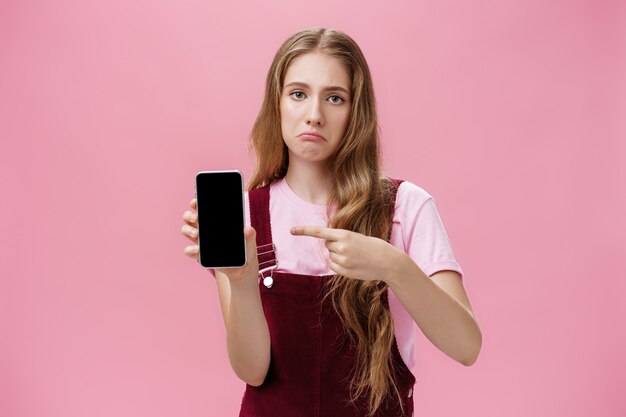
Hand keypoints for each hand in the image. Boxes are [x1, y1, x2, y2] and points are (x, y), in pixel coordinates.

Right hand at [181, 197, 258, 281]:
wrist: (242, 270)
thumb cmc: (245, 252)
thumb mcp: (250, 244)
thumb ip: (250, 237)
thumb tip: (248, 229)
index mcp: (217, 222)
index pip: (203, 208)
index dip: (197, 203)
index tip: (196, 201)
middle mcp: (206, 229)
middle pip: (190, 217)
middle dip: (189, 215)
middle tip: (196, 218)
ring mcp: (201, 241)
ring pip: (186, 230)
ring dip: (188, 230)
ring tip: (196, 234)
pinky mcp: (200, 255)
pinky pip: (189, 251)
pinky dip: (191, 250)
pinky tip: (197, 251)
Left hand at [290, 226, 404, 282]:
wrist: (388, 262)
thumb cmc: (374, 246)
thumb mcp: (357, 237)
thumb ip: (341, 239)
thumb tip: (328, 246)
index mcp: (344, 235)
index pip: (320, 232)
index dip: (304, 230)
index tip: (291, 230)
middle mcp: (341, 247)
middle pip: (327, 245)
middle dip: (335, 244)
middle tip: (351, 247)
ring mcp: (342, 261)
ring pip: (330, 256)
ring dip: (338, 255)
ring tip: (355, 256)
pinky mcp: (344, 272)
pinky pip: (333, 266)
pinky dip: (338, 264)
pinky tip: (352, 264)